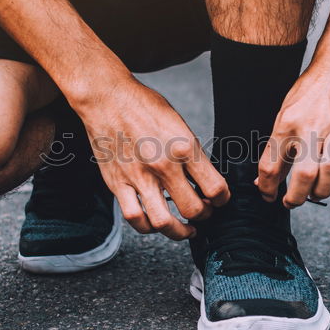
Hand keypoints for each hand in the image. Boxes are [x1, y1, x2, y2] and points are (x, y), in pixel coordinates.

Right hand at [76, 78, 229, 239]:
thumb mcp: (179, 123)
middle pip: (193, 210)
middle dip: (204, 216)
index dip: (222, 199)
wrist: (107, 98)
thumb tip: (203, 178)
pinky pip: (134, 218)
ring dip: (179, 231)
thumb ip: (191, 153)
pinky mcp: (117, 184)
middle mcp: (163, 165)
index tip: (219, 200)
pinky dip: (147, 227)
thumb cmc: (143, 106)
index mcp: (184, 148)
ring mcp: (138, 177)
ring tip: (184, 229)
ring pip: (163, 222)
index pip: (215, 188)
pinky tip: (154, 224)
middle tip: (204, 213)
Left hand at [256, 60, 329, 207]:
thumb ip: (277, 145)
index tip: (269, 195)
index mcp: (287, 122)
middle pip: (303, 176)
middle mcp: (312, 128)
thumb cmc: (311, 90)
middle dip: (296, 198)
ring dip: (321, 192)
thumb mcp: (285, 112)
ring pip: (329, 174)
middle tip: (292, 202)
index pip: (270, 164)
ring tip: (315, 194)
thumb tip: (266, 178)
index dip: (266, 187)